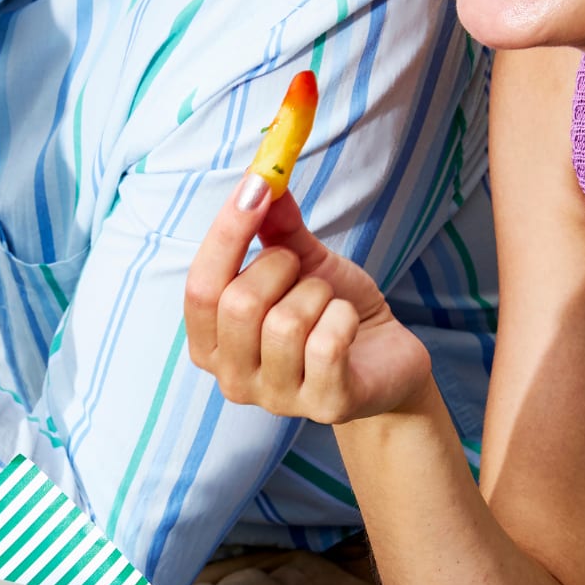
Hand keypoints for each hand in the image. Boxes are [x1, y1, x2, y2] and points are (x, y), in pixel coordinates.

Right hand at [184, 179, 433, 423]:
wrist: (385, 355)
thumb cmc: (329, 310)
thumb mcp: (299, 262)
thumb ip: (274, 228)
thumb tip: (260, 179)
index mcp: (211, 343)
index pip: (199, 288)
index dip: (226, 234)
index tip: (256, 184)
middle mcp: (232, 378)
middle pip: (237, 306)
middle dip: (280, 269)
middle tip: (302, 271)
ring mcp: (276, 399)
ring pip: (284, 324)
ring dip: (317, 295)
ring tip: (328, 302)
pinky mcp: (325, 406)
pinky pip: (326, 344)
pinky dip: (344, 317)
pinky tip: (348, 324)